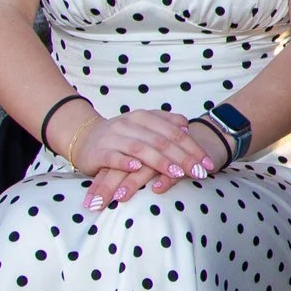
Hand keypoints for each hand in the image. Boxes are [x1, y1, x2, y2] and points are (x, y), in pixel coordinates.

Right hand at [73, 110, 219, 209]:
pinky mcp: (98, 151)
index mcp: (145, 117)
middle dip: (182, 158)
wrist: (83, 137)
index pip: (174, 132)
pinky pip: (113, 157)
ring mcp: (114, 137)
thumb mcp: (145, 127)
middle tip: (198, 172)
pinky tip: (136, 168)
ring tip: (176, 173)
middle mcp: (130, 124)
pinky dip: (125, 162)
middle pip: (161, 141)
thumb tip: (187, 128)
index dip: (193, 147)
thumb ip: (165, 124)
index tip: (207, 164)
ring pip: (140, 148)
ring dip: (160, 161)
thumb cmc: (122, 136)